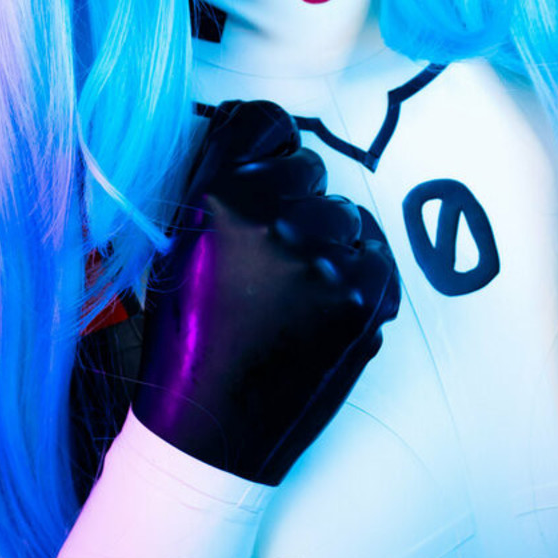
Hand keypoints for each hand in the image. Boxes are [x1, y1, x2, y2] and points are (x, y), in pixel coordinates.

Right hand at [132, 100, 399, 484]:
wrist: (210, 436)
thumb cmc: (188, 338)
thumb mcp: (178, 246)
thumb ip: (217, 182)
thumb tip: (258, 132)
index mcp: (220, 201)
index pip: (265, 121)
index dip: (268, 145)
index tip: (270, 164)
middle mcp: (277, 223)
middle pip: (311, 167)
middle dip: (296, 198)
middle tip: (272, 252)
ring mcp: (327, 264)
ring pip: (349, 214)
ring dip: (331, 239)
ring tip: (296, 289)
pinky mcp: (367, 302)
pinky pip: (378, 257)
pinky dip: (360, 275)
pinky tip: (323, 307)